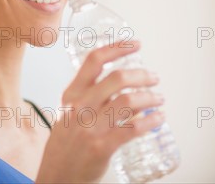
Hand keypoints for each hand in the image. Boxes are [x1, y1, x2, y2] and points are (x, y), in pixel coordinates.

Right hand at [35, 39, 164, 182]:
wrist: (55, 179)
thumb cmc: (64, 148)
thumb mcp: (69, 117)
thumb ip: (91, 102)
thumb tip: (125, 93)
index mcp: (71, 96)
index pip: (93, 61)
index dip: (116, 48)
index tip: (134, 44)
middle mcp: (80, 108)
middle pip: (116, 78)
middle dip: (142, 75)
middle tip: (154, 77)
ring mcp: (91, 128)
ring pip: (127, 101)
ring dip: (149, 97)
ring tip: (158, 99)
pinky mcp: (102, 147)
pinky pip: (132, 129)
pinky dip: (150, 121)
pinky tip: (158, 119)